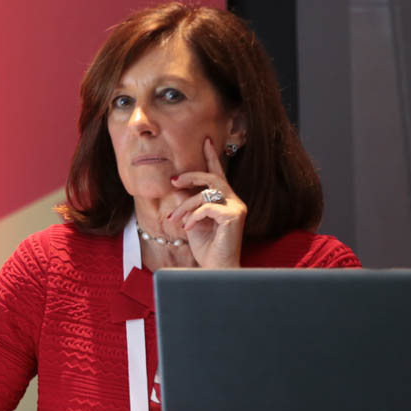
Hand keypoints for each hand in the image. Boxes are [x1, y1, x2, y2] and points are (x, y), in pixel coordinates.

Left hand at [166, 137, 246, 267]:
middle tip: (173, 180)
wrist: (215, 268)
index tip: (206, 141)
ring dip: (186, 205)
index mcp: (225, 200)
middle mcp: (234, 201)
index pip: (218, 174)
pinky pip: (207, 208)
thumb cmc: (206, 248)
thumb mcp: (193, 221)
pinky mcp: (234, 216)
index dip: (211, 157)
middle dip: (190, 176)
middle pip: (211, 178)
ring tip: (175, 219)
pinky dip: (193, 216)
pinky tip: (187, 228)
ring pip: (206, 194)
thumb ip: (189, 203)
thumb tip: (177, 185)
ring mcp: (236, 208)